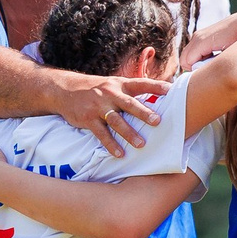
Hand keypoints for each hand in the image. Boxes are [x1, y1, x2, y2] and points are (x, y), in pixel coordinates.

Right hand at [50, 73, 168, 157]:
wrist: (65, 89)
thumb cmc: (97, 89)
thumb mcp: (113, 85)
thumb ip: (132, 92)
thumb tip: (157, 99)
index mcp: (120, 84)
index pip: (141, 84)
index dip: (156, 86)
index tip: (171, 90)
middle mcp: (110, 94)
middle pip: (129, 104)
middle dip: (143, 112)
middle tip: (158, 121)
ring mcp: (98, 107)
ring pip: (116, 120)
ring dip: (128, 133)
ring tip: (141, 144)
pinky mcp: (88, 119)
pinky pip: (101, 134)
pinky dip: (110, 144)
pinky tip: (119, 154)